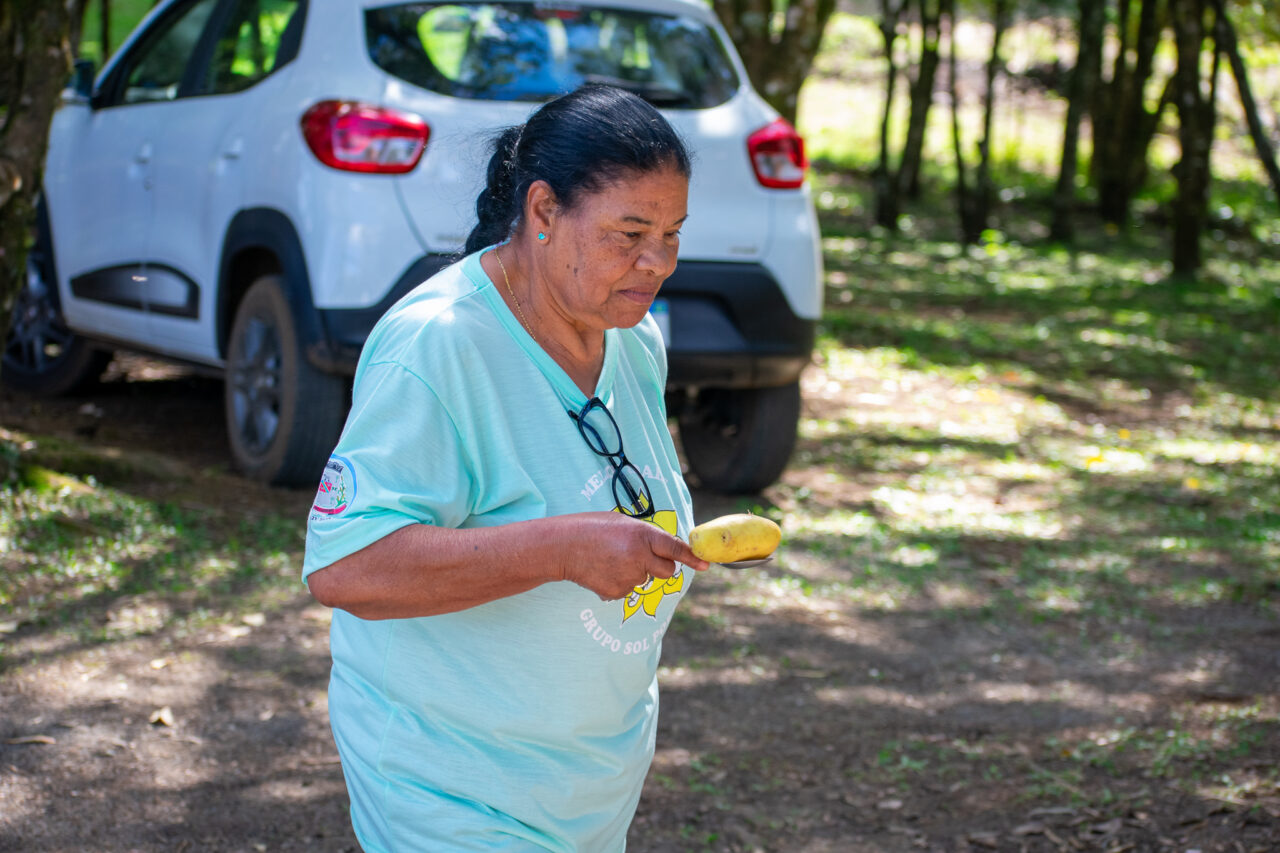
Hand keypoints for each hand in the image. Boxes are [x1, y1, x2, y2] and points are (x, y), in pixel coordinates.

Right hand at [554, 512, 708, 600]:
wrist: (562, 546)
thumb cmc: (592, 529)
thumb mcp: (623, 524)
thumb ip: (646, 537)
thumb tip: (666, 550)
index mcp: (642, 534)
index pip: (674, 548)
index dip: (692, 557)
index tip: (705, 565)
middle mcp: (639, 556)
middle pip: (667, 571)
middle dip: (661, 567)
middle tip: (640, 557)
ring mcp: (628, 577)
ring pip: (644, 580)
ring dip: (634, 572)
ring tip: (610, 559)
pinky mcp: (616, 592)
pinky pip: (628, 590)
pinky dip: (619, 582)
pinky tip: (603, 570)